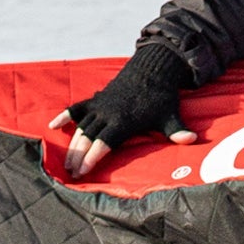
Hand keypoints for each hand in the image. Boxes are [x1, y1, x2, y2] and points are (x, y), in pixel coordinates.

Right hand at [51, 38, 198, 180]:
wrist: (151, 70)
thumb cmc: (161, 98)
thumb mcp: (170, 115)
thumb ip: (177, 131)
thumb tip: (192, 140)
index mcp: (123, 121)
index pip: (104, 142)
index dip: (92, 157)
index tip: (83, 171)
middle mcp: (107, 113)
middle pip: (87, 137)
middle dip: (77, 156)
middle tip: (71, 174)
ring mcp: (100, 105)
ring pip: (80, 126)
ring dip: (71, 144)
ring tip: (66, 163)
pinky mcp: (96, 98)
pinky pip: (77, 108)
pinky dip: (64, 116)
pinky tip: (52, 126)